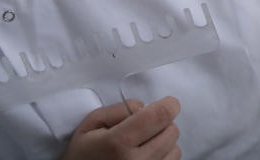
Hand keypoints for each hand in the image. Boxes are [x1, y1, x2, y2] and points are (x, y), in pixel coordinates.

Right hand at [59, 97, 180, 159]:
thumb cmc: (83, 154)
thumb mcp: (91, 124)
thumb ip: (119, 109)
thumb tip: (145, 107)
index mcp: (119, 143)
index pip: (161, 115)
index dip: (168, 105)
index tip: (165, 104)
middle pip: (171, 130)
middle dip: (161, 124)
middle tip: (144, 129)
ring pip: (175, 148)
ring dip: (164, 142)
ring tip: (143, 146)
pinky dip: (164, 157)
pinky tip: (146, 157)